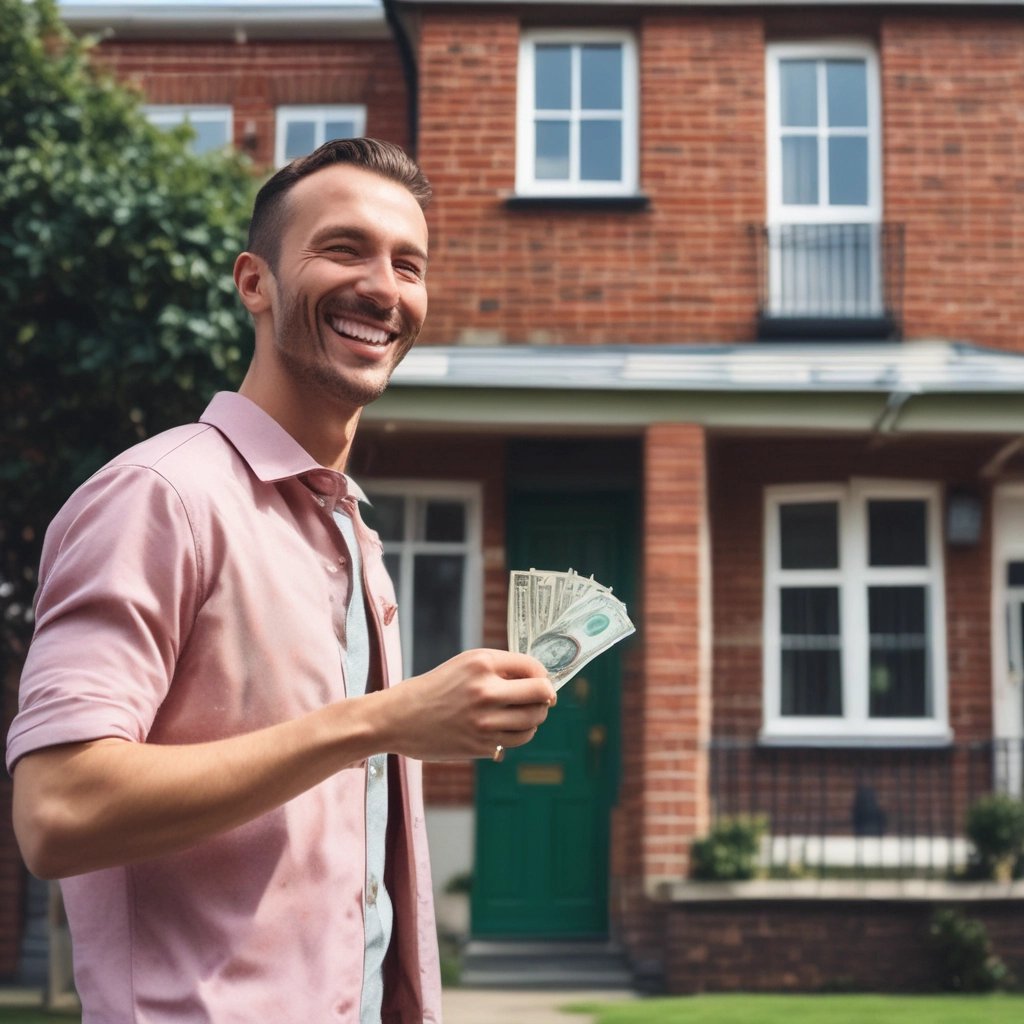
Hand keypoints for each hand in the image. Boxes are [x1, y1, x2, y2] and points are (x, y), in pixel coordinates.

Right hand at [374, 649, 555, 760]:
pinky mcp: (481, 744)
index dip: (543, 676)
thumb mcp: (465, 665)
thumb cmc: (435, 688)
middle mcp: (486, 690)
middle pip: (541, 694)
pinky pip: (519, 739)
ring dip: (535, 718)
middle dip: (546, 697)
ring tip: (524, 714)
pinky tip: (509, 728)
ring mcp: (484, 720)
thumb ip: (501, 669)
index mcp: (482, 663)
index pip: (534, 668)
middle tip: (542, 699)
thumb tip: (541, 682)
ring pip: (534, 720)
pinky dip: (522, 734)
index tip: (540, 682)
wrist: (399, 718)